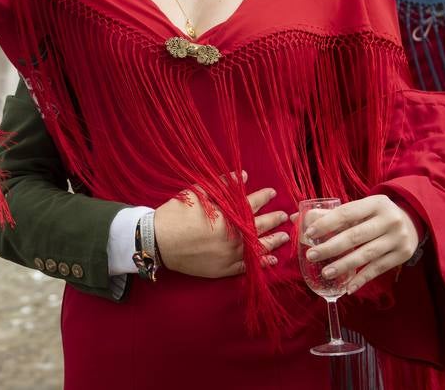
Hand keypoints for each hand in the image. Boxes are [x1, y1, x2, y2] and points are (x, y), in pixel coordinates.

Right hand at [153, 174, 289, 277]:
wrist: (159, 241)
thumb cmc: (177, 214)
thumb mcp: (198, 193)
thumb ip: (223, 184)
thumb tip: (243, 175)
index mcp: (229, 215)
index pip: (253, 203)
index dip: (264, 197)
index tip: (273, 193)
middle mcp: (234, 236)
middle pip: (261, 226)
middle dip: (275, 219)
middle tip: (285, 215)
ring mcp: (231, 255)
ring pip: (259, 248)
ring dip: (274, 241)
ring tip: (285, 236)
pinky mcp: (224, 269)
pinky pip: (249, 267)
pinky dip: (262, 263)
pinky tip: (272, 259)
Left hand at [300, 194, 419, 294]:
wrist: (413, 220)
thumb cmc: (377, 214)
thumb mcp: (362, 207)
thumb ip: (334, 214)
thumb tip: (298, 220)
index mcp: (376, 203)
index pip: (347, 213)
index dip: (327, 223)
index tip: (309, 234)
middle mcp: (389, 220)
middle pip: (355, 236)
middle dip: (331, 247)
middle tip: (312, 255)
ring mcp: (398, 239)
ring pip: (366, 255)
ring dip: (344, 265)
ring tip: (325, 273)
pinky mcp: (402, 255)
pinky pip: (378, 269)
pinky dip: (361, 279)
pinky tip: (347, 287)